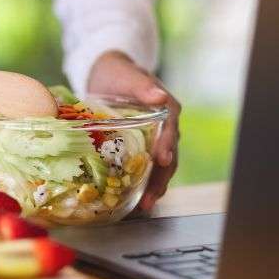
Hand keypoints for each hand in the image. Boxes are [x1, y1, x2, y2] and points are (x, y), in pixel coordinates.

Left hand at [87, 51, 180, 210]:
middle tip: (150, 198)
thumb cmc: (119, 73)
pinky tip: (133, 199)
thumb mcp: (128, 75)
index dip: (167, 146)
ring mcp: (155, 138)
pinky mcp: (142, 146)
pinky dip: (142, 183)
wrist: (108, 75)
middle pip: (169, 156)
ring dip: (154, 186)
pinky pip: (146, 167)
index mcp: (167, 109)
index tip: (163, 160)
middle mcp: (166, 126)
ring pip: (160, 166)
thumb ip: (143, 86)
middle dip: (161, 178)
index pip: (171, 130)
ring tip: (144, 205)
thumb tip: (160, 96)